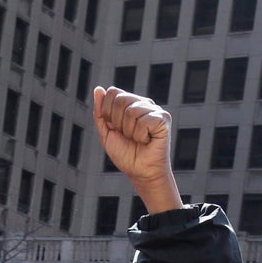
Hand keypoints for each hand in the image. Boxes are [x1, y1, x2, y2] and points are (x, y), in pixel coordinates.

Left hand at [92, 86, 180, 213]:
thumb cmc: (126, 155)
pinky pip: (143, 121)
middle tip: (128, 136)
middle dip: (118, 123)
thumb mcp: (107, 133)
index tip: (115, 129)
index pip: (113, 93)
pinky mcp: (163, 118)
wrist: (141, 173)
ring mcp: (155, 109)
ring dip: (129, 131)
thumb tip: (98, 89)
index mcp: (131, 103)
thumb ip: (101, 113)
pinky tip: (147, 140)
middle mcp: (143, 103)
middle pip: (120, 99)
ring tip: (138, 140)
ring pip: (131, 111)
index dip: (108, 112)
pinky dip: (140, 136)